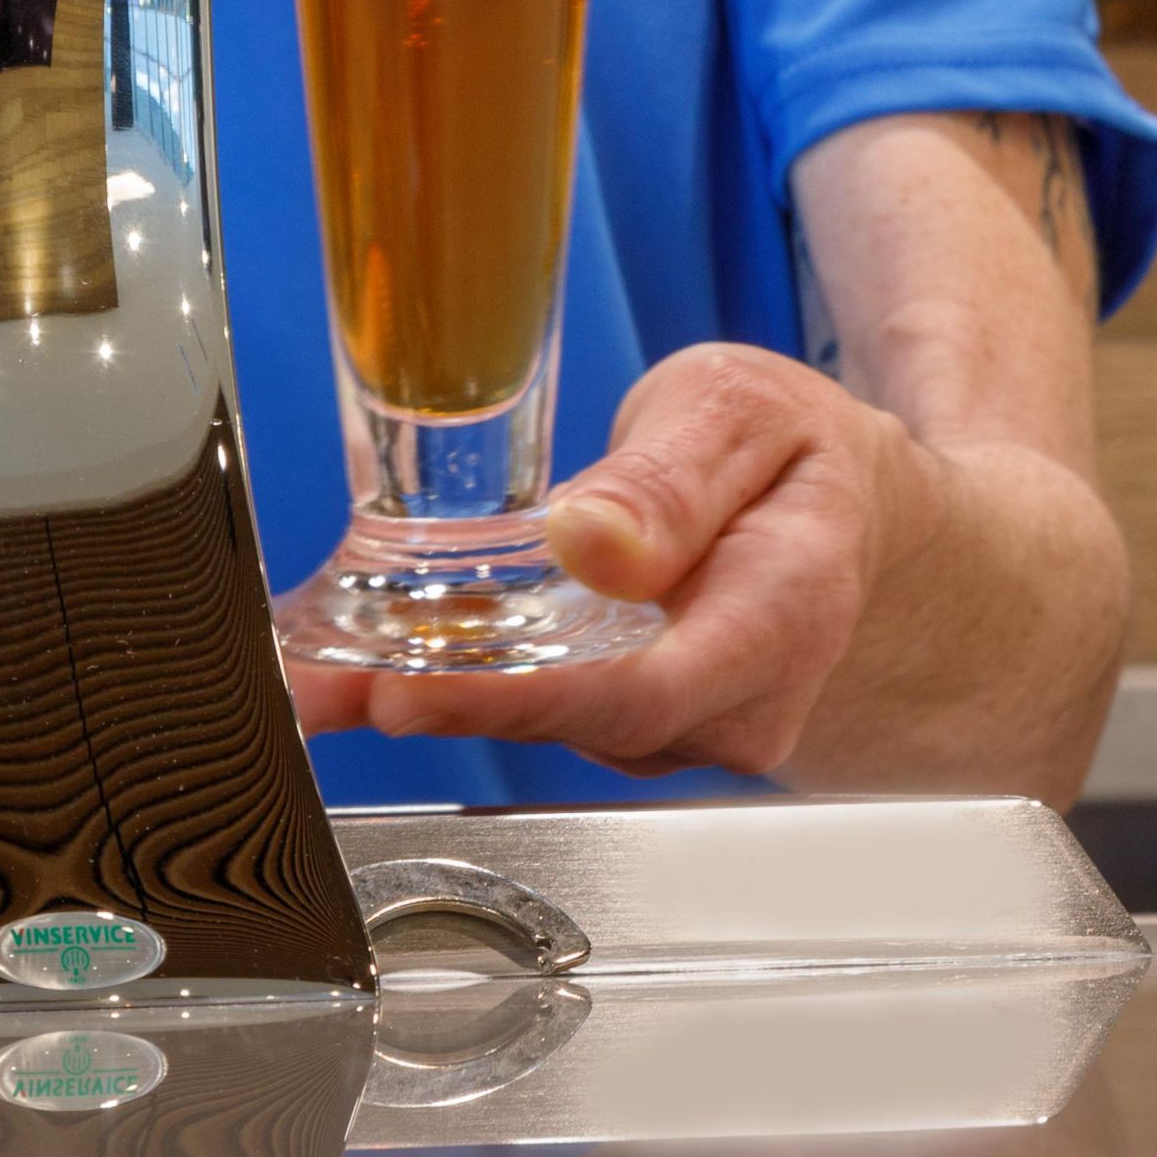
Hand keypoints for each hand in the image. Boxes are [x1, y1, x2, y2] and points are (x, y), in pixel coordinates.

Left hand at [287, 343, 926, 777]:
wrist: (850, 522)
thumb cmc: (800, 462)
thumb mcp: (745, 413)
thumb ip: (675, 475)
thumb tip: (590, 540)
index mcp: (784, 611)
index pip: (641, 694)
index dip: (510, 703)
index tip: (401, 686)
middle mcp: (743, 704)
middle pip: (576, 730)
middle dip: (433, 703)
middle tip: (306, 677)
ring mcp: (690, 738)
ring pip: (549, 731)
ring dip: (434, 694)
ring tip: (321, 656)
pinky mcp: (640, 743)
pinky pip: (545, 722)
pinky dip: (463, 686)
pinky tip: (390, 651)